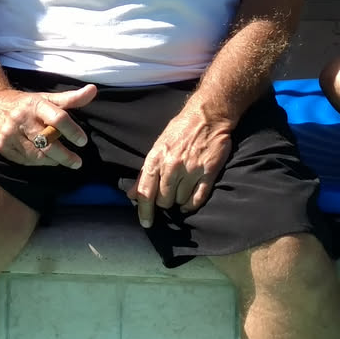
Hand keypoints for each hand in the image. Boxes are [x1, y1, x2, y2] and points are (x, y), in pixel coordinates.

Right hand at [0, 84, 96, 168]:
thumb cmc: (23, 103)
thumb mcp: (45, 97)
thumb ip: (70, 98)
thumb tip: (93, 90)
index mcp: (34, 104)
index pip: (57, 118)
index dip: (72, 131)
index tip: (83, 141)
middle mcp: (21, 118)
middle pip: (48, 142)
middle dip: (65, 155)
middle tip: (77, 162)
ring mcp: (9, 134)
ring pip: (36, 155)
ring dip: (53, 161)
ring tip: (62, 161)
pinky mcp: (1, 146)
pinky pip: (24, 160)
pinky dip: (38, 163)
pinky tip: (45, 160)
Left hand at [124, 100, 236, 227]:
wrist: (207, 116)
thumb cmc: (180, 131)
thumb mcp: (157, 147)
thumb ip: (144, 173)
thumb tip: (130, 195)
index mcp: (156, 158)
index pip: (145, 192)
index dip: (144, 211)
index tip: (146, 223)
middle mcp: (172, 166)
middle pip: (164, 201)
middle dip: (165, 202)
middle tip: (169, 195)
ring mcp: (191, 169)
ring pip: (180, 201)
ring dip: (179, 201)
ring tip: (181, 190)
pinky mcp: (209, 172)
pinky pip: (198, 198)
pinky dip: (192, 204)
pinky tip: (190, 202)